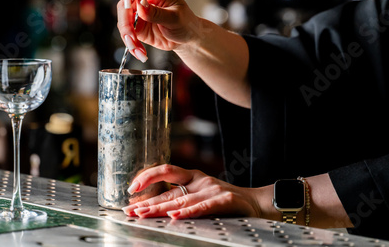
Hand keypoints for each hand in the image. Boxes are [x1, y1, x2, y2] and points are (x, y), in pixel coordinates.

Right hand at [117, 0, 200, 61]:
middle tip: (132, 35)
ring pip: (123, 20)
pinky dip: (131, 46)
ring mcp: (139, 14)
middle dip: (126, 20)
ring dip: (127, 36)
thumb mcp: (175, 18)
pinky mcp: (137, 28)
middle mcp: (144, 0)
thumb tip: (140, 4)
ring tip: (137, 49)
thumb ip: (157, 12)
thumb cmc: (186, 23)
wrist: (187, 39)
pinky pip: (127, 35)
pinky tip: (140, 53)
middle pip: (124, 3)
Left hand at [122, 164, 263, 219]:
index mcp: (193, 176)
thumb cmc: (227, 201)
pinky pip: (203, 207)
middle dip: (147, 201)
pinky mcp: (225, 200)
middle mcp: (200, 180)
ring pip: (181, 200)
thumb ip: (182, 197)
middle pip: (169, 191)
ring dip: (160, 209)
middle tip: (130, 210)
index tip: (132, 188)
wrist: (257, 203)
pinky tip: (174, 216)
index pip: (166, 171)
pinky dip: (188, 212)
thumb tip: (155, 206)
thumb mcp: (202, 194)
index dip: (147, 177)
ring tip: (143, 214)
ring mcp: (212, 189)